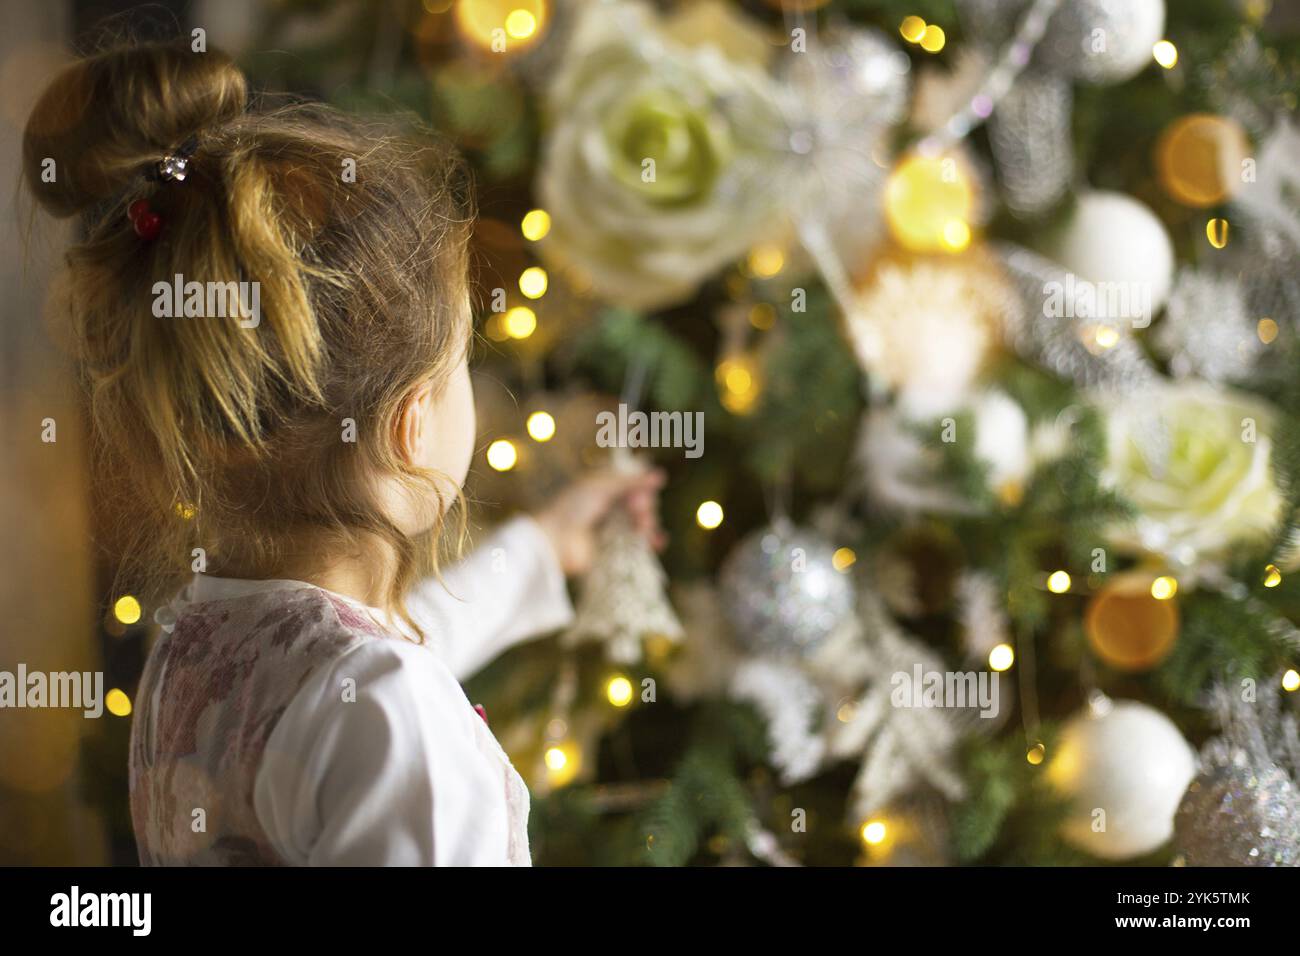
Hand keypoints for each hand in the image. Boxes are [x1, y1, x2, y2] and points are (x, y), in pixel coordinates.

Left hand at [532, 467, 665, 574]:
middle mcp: (610, 508)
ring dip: (649, 524)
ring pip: (643, 524)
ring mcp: (613, 530)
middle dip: (645, 506)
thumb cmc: (571, 508)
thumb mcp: (601, 487)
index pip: (634, 484)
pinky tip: (658, 542)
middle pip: (641, 504)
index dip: (641, 487)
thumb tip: (661, 475)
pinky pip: (641, 546)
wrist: (554, 541)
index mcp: (604, 488)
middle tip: (637, 510)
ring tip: (642, 527)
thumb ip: (631, 481)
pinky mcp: (615, 551)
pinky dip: (652, 543)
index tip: (640, 491)